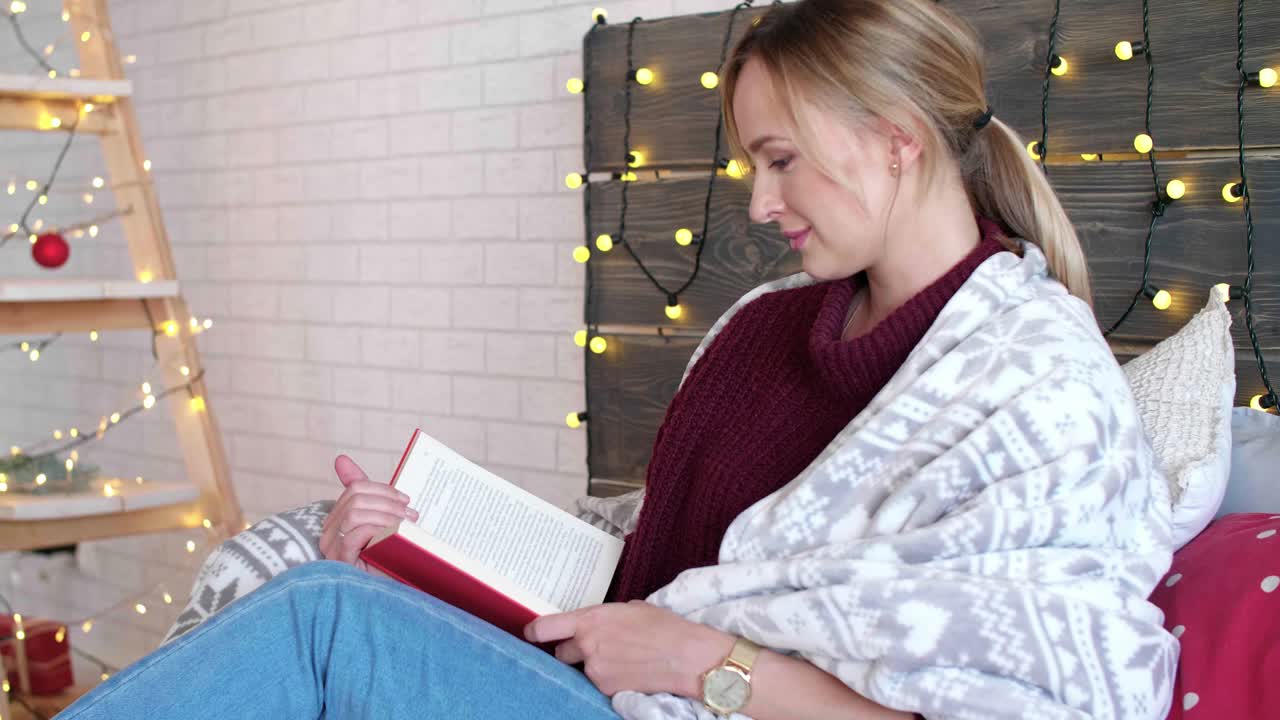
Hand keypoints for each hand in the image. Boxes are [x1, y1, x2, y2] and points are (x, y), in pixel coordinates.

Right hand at [319, 455, 418, 569]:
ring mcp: (332, 546)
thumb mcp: (381, 523)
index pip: (355, 488)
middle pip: (355, 498)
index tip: (406, 499)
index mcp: (340, 517)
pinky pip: (354, 534)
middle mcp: (330, 530)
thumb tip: (341, 459)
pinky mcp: (339, 560)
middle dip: (387, 502)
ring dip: (385, 515)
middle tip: (412, 514)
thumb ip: (370, 495)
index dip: (383, 489)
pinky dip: (376, 530)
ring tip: (406, 525)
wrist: (392, 595)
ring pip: (354, 513)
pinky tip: (394, 536)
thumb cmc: (387, 558)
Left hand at [524, 601, 732, 697]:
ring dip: (593, 665)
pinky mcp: (605, 689)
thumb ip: (604, 617)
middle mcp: (586, 645)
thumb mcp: (630, 609)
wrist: (686, 656)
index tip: (531, 634)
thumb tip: (597, 624)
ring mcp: (594, 670)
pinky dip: (608, 679)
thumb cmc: (664, 627)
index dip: (534, 632)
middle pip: (561, 652)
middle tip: (595, 647)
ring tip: (621, 659)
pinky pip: (597, 683)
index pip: (545, 628)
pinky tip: (628, 671)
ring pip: (581, 669)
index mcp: (590, 620)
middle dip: (573, 651)